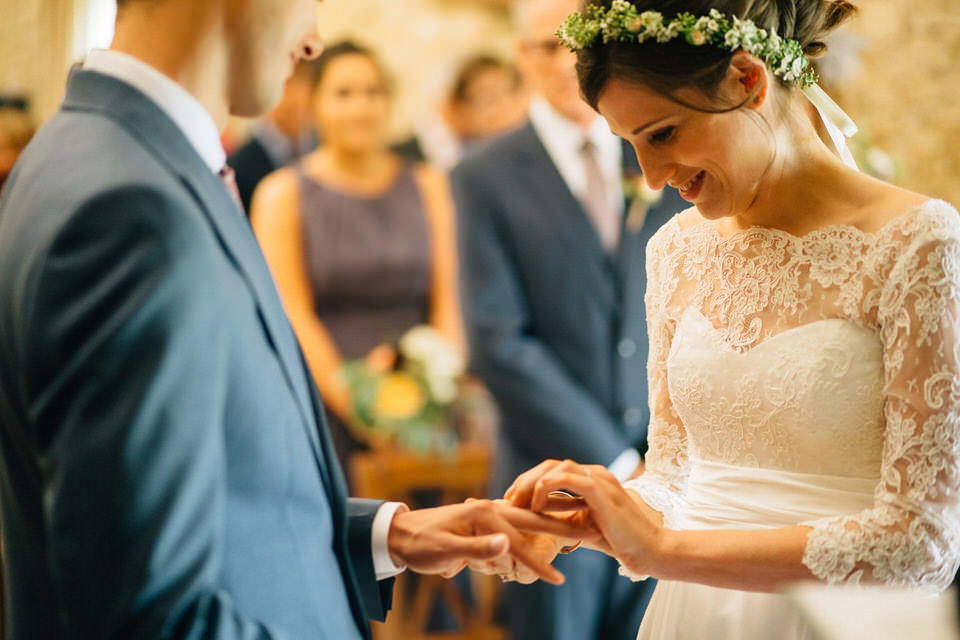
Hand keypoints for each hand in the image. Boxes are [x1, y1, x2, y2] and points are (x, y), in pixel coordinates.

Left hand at [387, 499, 595, 584]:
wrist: (398, 533)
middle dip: (560, 530)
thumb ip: (479, 548)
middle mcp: (490, 508)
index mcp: (484, 514)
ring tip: (573, 536)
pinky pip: (513, 528)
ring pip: (525, 524)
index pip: (519, 542)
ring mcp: (487, 513)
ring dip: (547, 532)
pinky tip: (541, 535)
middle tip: (589, 533)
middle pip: (533, 521)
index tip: (559, 579)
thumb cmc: (420, 544)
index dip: (538, 563)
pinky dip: (530, 534)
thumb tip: (508, 546)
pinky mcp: (483, 521)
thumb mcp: (447, 550)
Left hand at [504, 459, 665, 578]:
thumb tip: (536, 521)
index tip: (512, 500)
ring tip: (518, 503)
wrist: (650, 552)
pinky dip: (546, 488)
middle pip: (550, 464)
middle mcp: (595, 473)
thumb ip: (563, 518)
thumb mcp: (583, 527)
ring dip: (531, 483)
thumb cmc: (619, 542)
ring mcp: (600, 479)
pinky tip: (536, 505)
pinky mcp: (602, 491)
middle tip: (509, 499)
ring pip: (555, 468)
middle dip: (524, 480)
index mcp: (592, 478)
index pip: (552, 469)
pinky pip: (567, 479)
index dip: (529, 481)